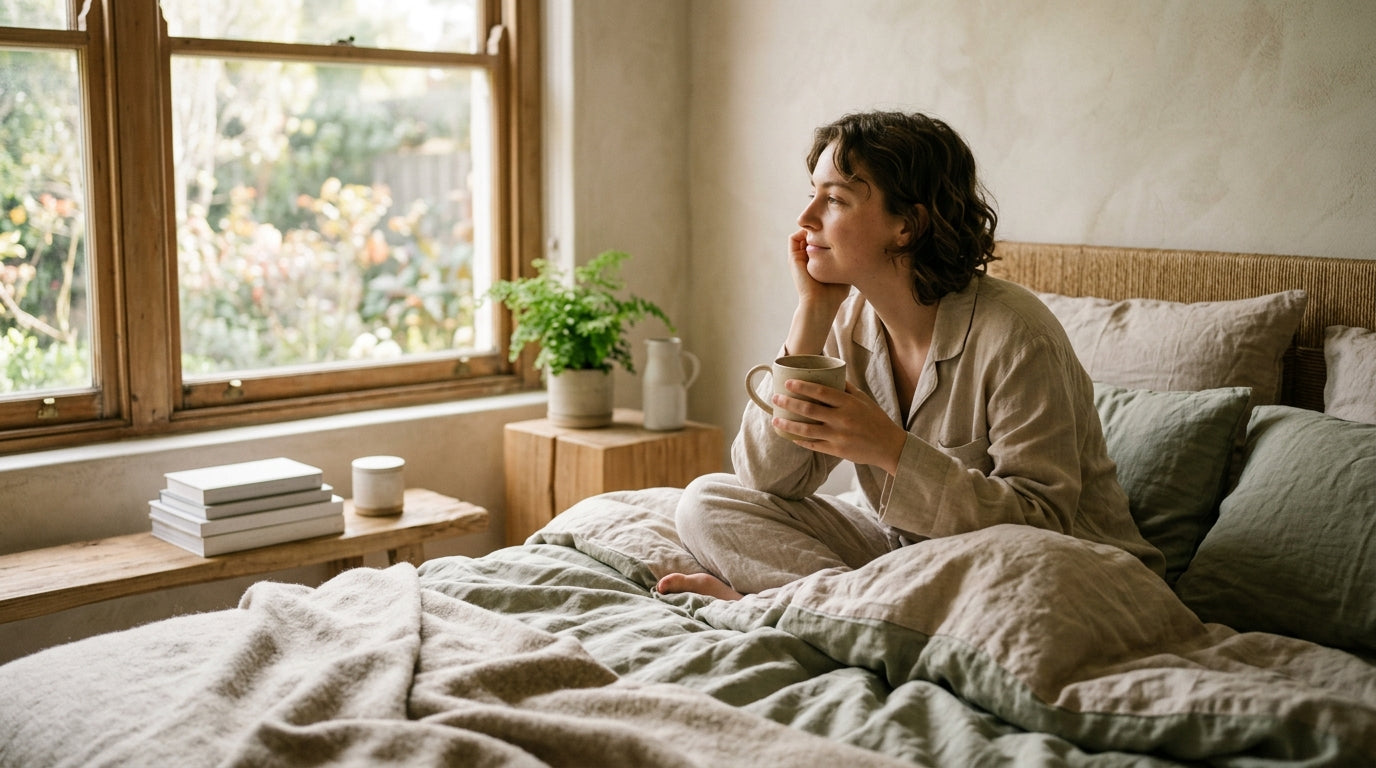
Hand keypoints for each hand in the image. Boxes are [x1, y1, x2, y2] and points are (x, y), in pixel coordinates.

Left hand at [771, 380, 906, 473]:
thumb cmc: (875, 419)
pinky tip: (790, 436)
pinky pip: (814, 445)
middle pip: (809, 409)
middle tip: (776, 398)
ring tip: (775, 420)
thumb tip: (829, 373)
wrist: (889, 446)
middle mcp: (842, 419)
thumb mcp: (863, 399)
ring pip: (807, 430)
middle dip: (789, 403)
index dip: (802, 386)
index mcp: (848, 403)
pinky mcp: (836, 450)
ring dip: (788, 425)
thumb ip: (846, 388)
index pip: (821, 392)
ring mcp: (838, 436)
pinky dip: (800, 441)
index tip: (788, 383)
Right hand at [788, 229, 850, 310]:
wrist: (820, 303)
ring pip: (802, 234)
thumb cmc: (836, 292)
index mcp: (818, 260)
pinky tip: (816, 235)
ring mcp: (799, 257)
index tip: (840, 229)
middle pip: (811, 234)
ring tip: (824, 229)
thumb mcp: (844, 270)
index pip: (821, 239)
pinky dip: (802, 232)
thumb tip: (857, 242)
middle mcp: (807, 257)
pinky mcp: (793, 258)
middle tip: (832, 224)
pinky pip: (793, 238)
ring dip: (810, 229)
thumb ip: (846, 257)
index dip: (829, 232)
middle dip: (820, 227)